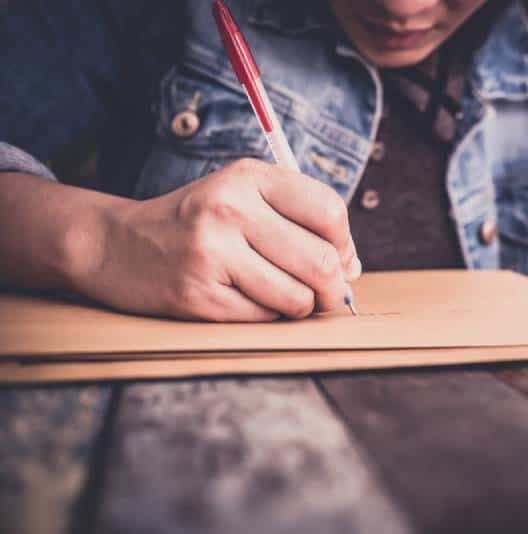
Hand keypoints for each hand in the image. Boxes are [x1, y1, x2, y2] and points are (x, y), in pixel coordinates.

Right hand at [78, 158, 360, 320]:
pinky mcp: (198, 296)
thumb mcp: (245, 198)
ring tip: (282, 295)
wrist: (118, 245)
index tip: (340, 260)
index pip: (329, 212)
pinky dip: (267, 316)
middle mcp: (229, 209)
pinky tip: (245, 299)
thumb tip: (351, 269)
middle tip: (328, 293)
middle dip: (334, 287)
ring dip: (301, 305)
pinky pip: (264, 319)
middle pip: (321, 262)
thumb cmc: (198, 223)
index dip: (345, 244)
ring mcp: (211, 253)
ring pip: (297, 298)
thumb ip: (301, 222)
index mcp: (248, 177)